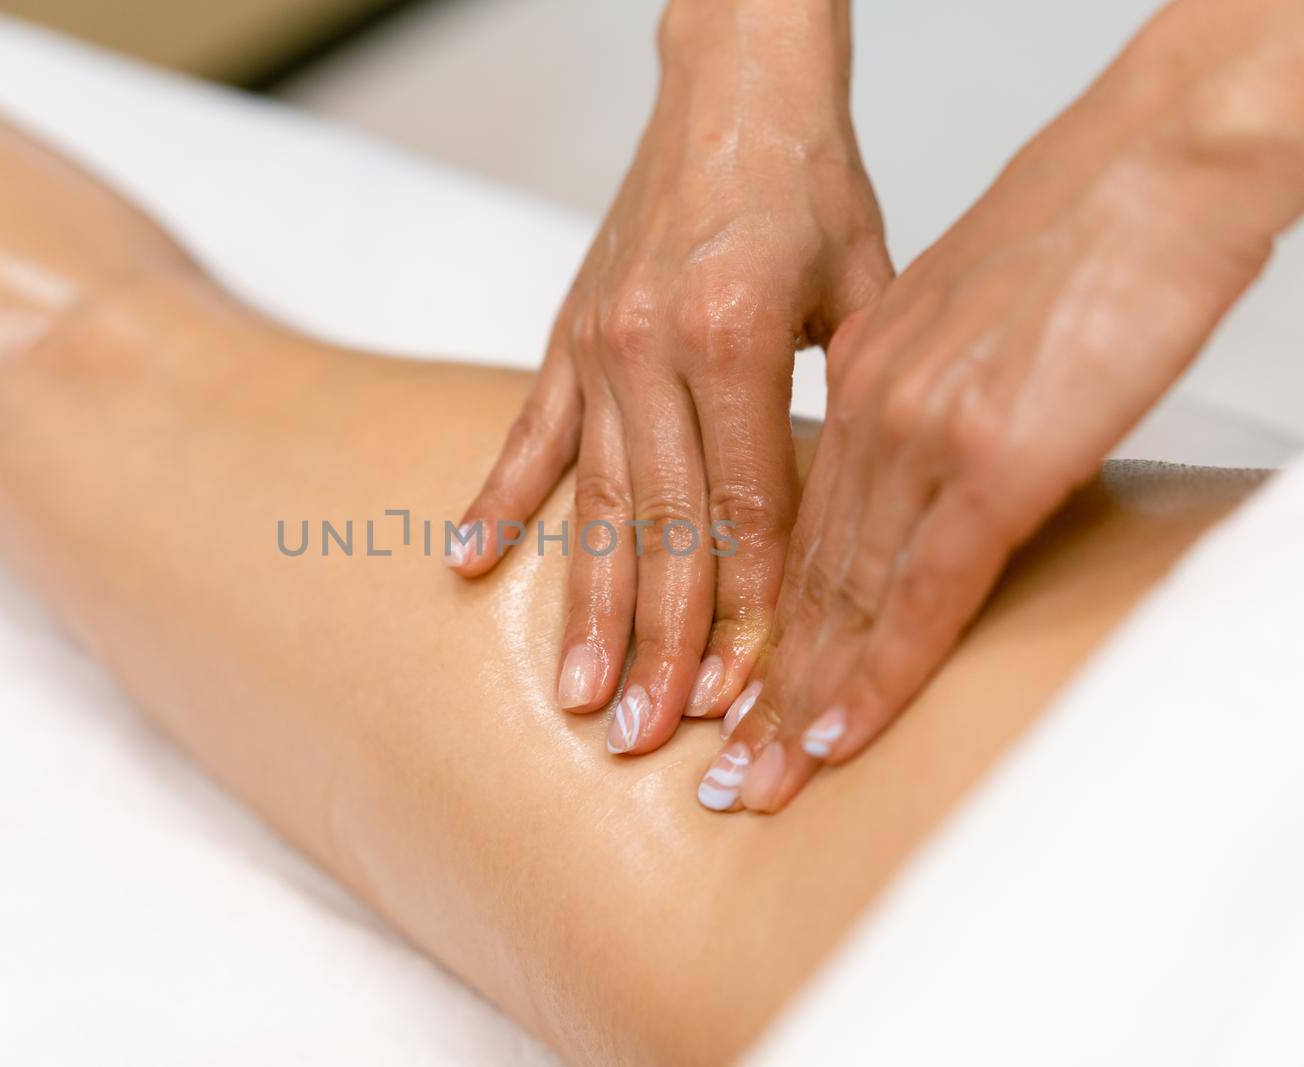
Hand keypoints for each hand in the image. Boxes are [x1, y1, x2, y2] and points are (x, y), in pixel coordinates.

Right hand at [450, 0, 890, 756]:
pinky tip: (464, 563)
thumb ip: (846, 410)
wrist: (734, 87)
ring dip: (585, 605)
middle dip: (656, 640)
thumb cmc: (810, 183)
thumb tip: (848, 537)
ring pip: (596, 501)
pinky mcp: (566, 335)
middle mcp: (653, 345)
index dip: (745, 608)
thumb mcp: (865, 288)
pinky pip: (528, 434)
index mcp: (737, 333)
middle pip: (660, 523)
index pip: (744, 504)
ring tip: (573, 693)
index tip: (739, 695)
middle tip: (639, 735)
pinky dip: (498, 501)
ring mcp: (598, 344)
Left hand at [699, 0, 1303, 811]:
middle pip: (795, 574)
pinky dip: (871, 674)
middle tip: (700, 768)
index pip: (790, 522)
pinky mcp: (990, 457)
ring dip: (791, 701)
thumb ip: (923, 394)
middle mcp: (868, 409)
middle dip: (744, 684)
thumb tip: (916, 465)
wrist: (1158, 165)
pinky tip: (832, 735)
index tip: (717, 690)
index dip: (749, 618)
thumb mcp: (965, 319)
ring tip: (752, 784)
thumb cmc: (1082, 236)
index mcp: (860, 375)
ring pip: (836, 596)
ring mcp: (921, 433)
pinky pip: (915, 591)